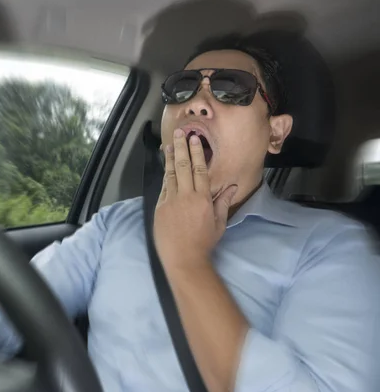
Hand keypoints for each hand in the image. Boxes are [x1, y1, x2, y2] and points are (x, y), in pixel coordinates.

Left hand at [153, 129, 236, 270]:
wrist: (183, 258)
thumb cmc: (204, 242)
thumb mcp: (219, 223)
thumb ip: (223, 202)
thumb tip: (231, 187)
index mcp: (202, 199)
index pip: (200, 170)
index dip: (197, 153)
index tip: (195, 140)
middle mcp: (185, 196)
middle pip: (183, 167)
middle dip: (181, 148)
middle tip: (180, 133)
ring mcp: (170, 201)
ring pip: (170, 174)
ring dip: (170, 158)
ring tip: (170, 144)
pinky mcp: (160, 208)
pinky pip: (163, 187)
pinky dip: (165, 175)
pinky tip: (165, 167)